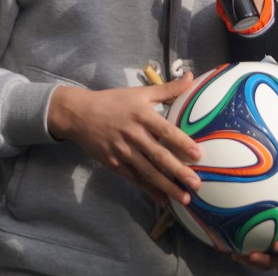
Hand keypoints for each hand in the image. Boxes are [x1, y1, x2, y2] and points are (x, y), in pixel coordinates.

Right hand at [49, 74, 200, 206]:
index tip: (198, 155)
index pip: (165, 131)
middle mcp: (133, 134)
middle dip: (178, 171)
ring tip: (185, 199)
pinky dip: (149, 191)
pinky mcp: (114, 164)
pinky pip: (135, 179)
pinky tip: (163, 200)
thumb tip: (191, 77)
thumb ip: (167, 88)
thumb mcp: (139, 92)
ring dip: (167, 186)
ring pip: (148, 172)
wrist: (79, 114)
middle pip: (158, 155)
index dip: (181, 143)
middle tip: (196, 184)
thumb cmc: (113, 101)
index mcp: (141, 115)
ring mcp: (122, 151)